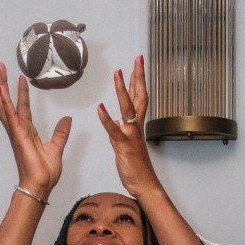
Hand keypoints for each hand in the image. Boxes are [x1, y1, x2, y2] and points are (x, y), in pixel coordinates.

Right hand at [0, 63, 70, 198]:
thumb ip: (60, 133)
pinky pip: (8, 113)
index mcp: (27, 132)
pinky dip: (4, 99)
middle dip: (3, 84)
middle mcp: (19, 129)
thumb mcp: (56, 148)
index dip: (21, 92)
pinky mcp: (16, 134)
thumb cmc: (45, 173)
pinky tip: (0, 87)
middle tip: (0, 67)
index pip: (23, 107)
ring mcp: (16, 131)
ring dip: (0, 86)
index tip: (20, 78)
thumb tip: (67, 120)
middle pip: (8, 102)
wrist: (41, 185)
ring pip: (5, 104)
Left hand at [97, 54, 158, 199]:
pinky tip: (100, 108)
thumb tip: (114, 123)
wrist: (144, 185)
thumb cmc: (137, 168)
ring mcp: (131, 135)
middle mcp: (136, 127)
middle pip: (139, 96)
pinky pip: (114, 131)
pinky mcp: (124, 146)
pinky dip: (107, 119)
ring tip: (118, 74)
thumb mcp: (124, 147)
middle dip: (138, 77)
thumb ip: (118, 133)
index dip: (138, 80)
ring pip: (128, 108)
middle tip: (138, 59)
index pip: (139, 97)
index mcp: (137, 126)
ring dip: (122, 90)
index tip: (137, 65)